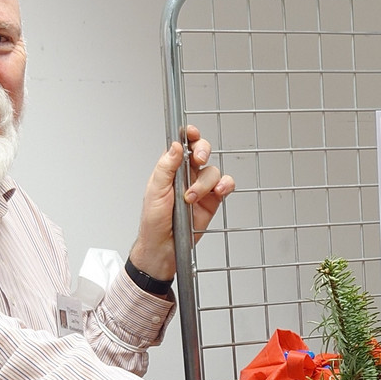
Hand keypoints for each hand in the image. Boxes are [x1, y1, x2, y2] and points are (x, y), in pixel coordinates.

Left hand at [128, 125, 233, 280]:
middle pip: (202, 151)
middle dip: (202, 151)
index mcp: (170, 168)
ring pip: (213, 171)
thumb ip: (166, 167)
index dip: (189, 135)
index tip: (192, 132)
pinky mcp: (213, 201)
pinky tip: (218, 191)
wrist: (164, 246)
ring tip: (192, 198)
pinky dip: (225, 185)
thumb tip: (175, 145)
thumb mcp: (155, 190)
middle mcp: (187, 175)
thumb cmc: (154, 221)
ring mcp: (201, 187)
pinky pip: (225, 186)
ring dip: (205, 183)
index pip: (182, 144)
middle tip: (198, 159)